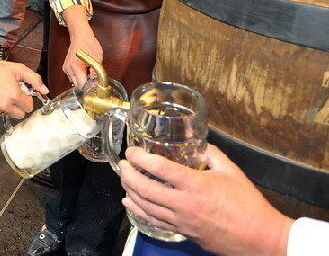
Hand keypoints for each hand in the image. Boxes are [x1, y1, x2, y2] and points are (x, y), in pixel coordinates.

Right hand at [0, 35, 45, 117]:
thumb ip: (34, 79)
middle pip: (20, 114)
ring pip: (9, 115)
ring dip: (9, 108)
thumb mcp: (19, 70)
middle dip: (19, 105)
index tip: (22, 93)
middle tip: (13, 94)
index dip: (27, 99)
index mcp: (14, 95)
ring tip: (3, 95)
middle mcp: (5, 105)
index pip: (29, 107)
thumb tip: (44, 90)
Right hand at [63, 25, 101, 87]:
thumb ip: (96, 73)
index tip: (95, 87)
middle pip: (78, 84)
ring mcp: (66, 68)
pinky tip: (84, 71)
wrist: (80, 35)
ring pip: (75, 81)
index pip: (82, 84)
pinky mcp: (66, 67)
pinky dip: (78, 76)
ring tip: (89, 73)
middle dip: (86, 85)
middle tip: (95, 81)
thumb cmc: (88, 44)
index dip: (89, 88)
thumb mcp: (97, 58)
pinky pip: (72, 76)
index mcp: (76, 66)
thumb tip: (97, 83)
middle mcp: (69, 68)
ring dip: (82, 80)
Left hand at [119, 146, 292, 255]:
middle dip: (128, 174)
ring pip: (146, 206)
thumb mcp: (232, 172)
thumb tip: (199, 144)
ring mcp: (181, 221)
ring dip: (130, 191)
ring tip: (123, 179)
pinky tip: (130, 202)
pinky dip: (138, 210)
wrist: (259, 238)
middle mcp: (184, 204)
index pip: (160, 168)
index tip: (133, 151)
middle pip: (145, 188)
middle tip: (123, 164)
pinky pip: (154, 221)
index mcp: (196, 185)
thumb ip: (212, 155)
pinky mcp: (183, 232)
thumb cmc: (248, 205)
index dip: (141, 158)